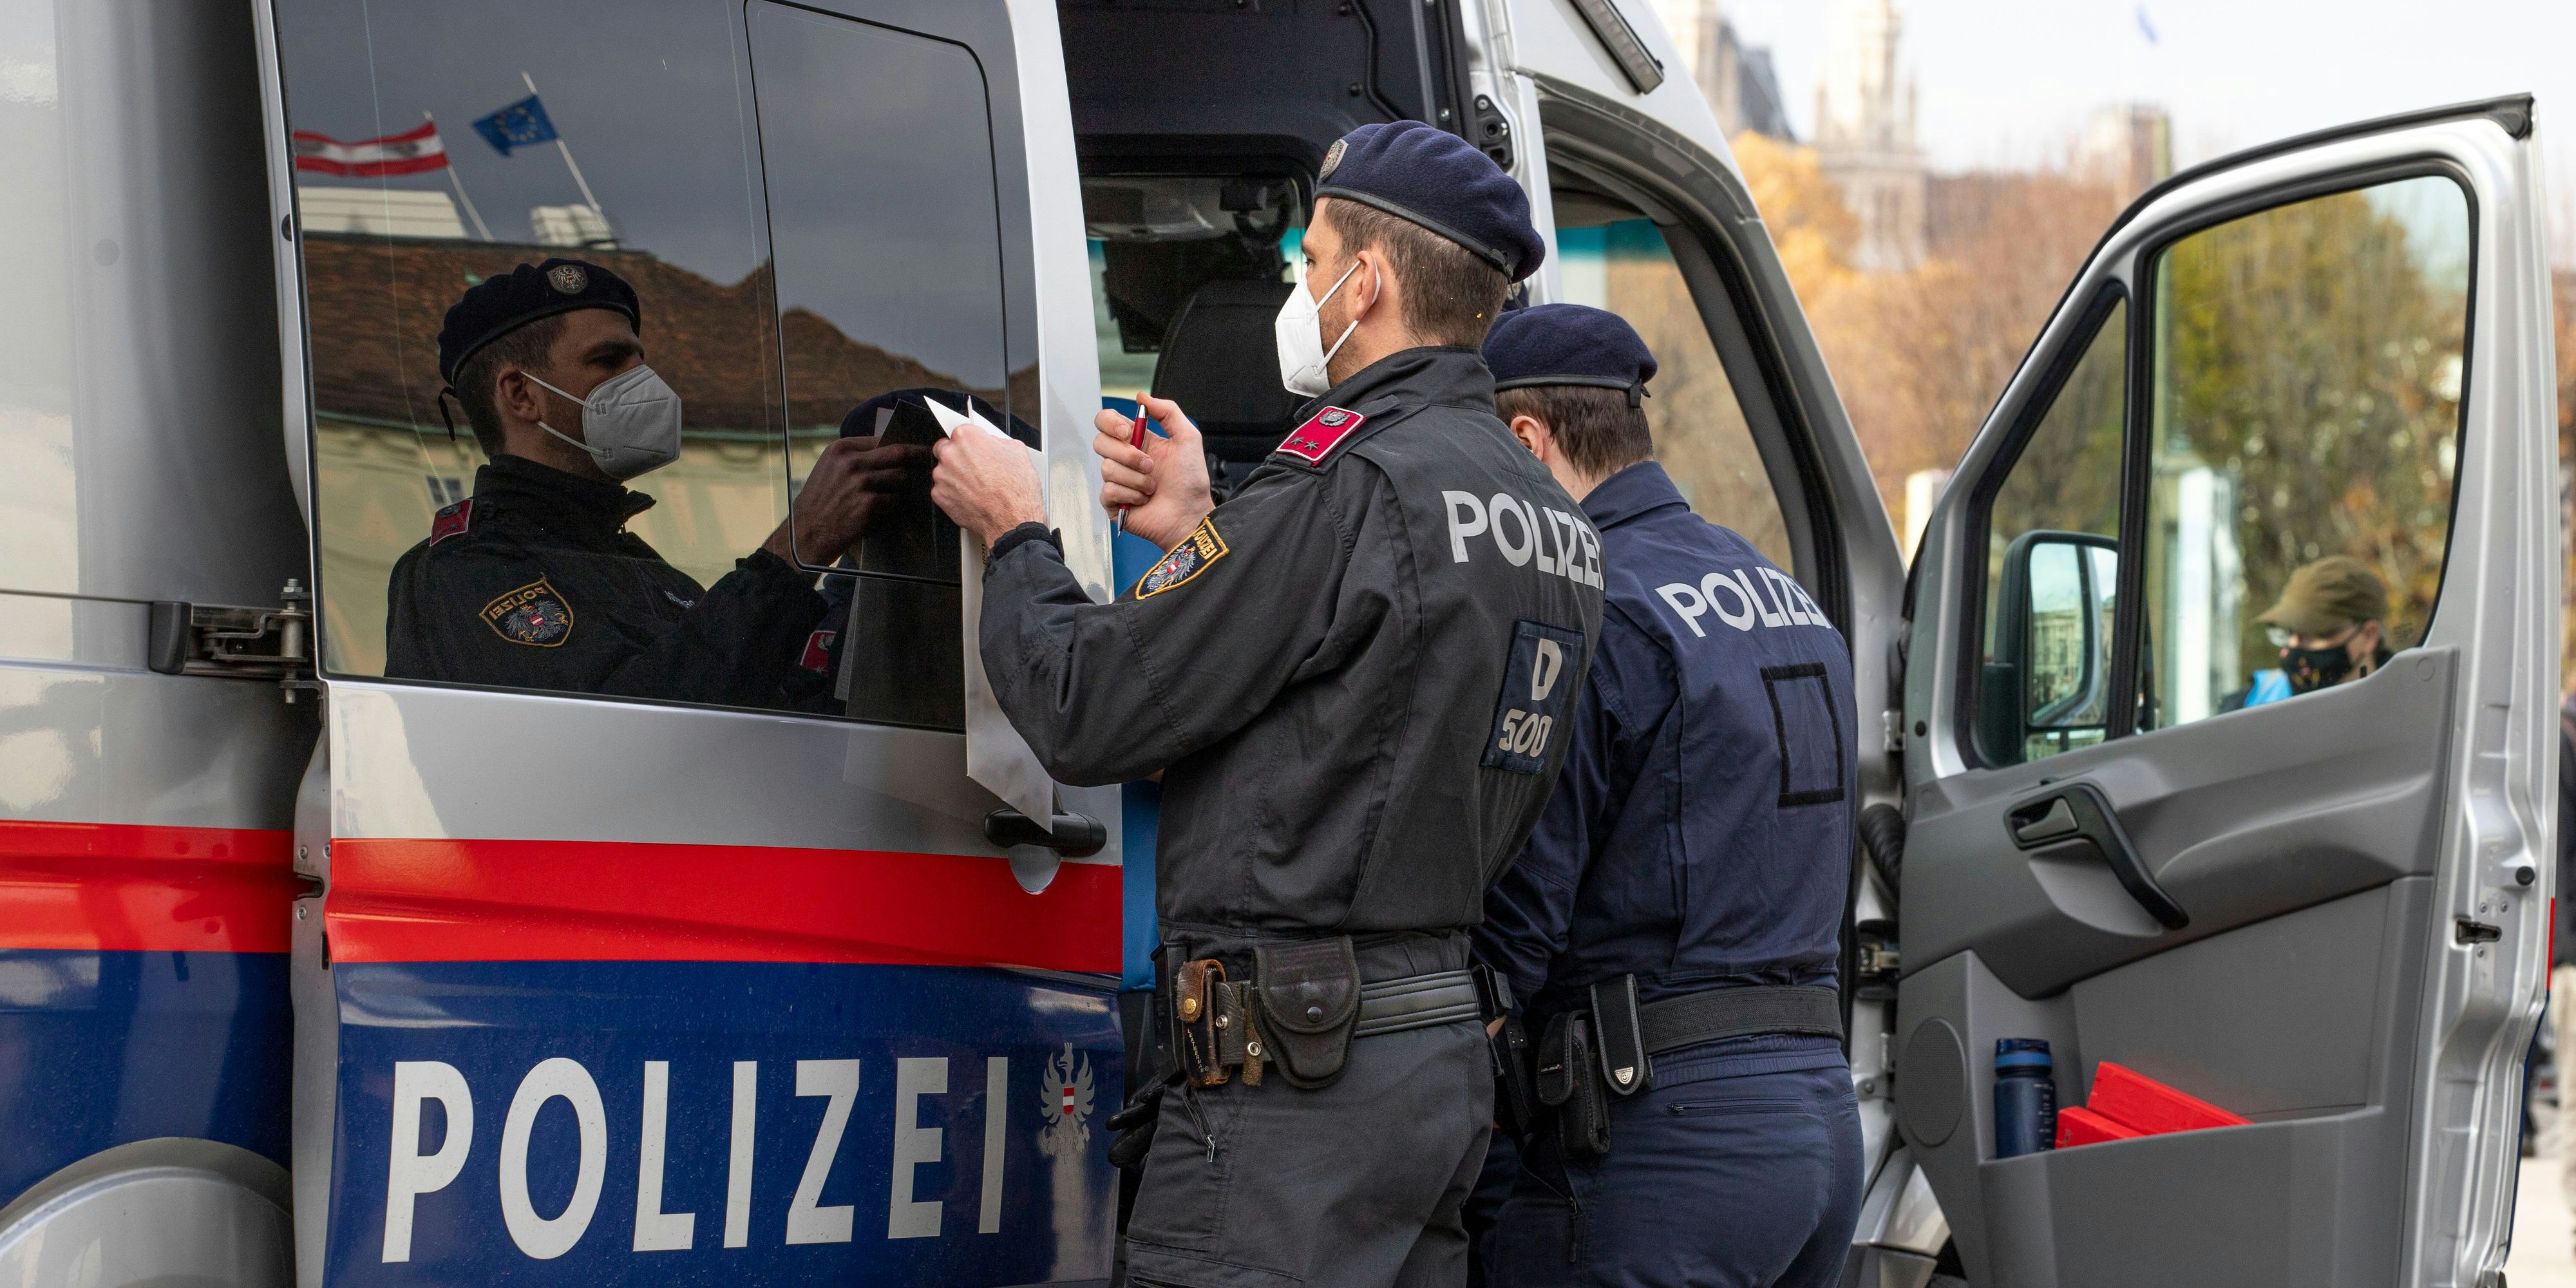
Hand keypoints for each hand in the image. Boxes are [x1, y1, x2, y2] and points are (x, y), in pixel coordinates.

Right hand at [763, 435, 933, 563]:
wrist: (808, 530)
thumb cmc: (821, 500)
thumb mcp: (831, 468)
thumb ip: (856, 456)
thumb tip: (889, 448)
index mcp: (841, 449)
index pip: (882, 439)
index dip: (902, 443)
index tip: (915, 447)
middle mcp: (851, 462)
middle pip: (897, 453)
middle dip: (916, 456)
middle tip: (928, 459)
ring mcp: (860, 482)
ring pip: (899, 477)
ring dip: (902, 487)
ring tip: (899, 493)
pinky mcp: (868, 503)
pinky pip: (894, 500)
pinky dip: (892, 506)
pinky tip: (883, 511)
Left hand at [930, 424, 1046, 545]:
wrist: (1013, 519)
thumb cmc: (1016, 489)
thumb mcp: (1017, 452)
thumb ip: (998, 443)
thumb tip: (994, 444)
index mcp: (968, 438)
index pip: (961, 431)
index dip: (971, 442)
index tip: (975, 449)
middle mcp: (951, 454)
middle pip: (946, 449)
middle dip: (958, 456)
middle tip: (974, 468)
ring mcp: (942, 476)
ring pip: (943, 471)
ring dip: (955, 476)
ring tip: (976, 486)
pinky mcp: (939, 496)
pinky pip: (942, 490)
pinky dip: (953, 493)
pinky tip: (970, 497)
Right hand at [1095, 394, 1213, 549]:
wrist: (1190, 514)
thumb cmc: (1191, 481)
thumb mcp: (1188, 437)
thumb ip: (1168, 411)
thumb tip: (1142, 396)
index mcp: (1137, 441)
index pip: (1106, 421)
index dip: (1110, 423)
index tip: (1127, 432)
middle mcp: (1124, 458)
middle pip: (1100, 442)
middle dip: (1128, 454)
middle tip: (1150, 466)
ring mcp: (1117, 480)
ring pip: (1107, 468)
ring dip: (1136, 479)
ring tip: (1152, 488)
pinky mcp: (1113, 502)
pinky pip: (1108, 490)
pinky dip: (1131, 495)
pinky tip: (1143, 500)